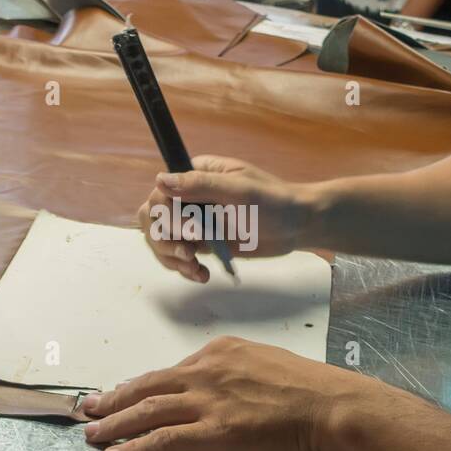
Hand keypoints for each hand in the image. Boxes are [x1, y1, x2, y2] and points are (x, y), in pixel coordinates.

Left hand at [83, 336, 375, 450]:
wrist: (334, 406)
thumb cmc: (314, 392)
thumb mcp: (269, 366)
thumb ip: (240, 376)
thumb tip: (228, 396)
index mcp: (222, 351)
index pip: (172, 371)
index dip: (143, 385)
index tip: (125, 393)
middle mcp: (207, 370)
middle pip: (148, 386)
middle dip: (115, 399)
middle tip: (91, 409)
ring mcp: (207, 400)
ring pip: (146, 411)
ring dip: (114, 424)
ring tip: (93, 435)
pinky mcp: (213, 430)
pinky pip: (160, 440)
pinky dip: (133, 449)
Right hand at [136, 155, 316, 282]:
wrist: (296, 226)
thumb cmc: (273, 201)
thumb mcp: (238, 190)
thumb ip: (199, 185)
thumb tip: (160, 180)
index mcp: (196, 176)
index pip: (160, 195)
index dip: (168, 216)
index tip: (192, 231)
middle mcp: (190, 197)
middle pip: (153, 219)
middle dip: (165, 240)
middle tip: (188, 254)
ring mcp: (194, 221)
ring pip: (161, 240)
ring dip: (171, 258)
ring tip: (194, 268)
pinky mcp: (203, 243)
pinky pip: (179, 257)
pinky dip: (184, 268)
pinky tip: (200, 274)